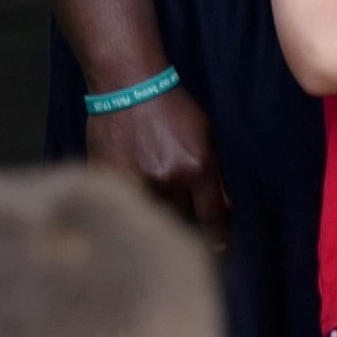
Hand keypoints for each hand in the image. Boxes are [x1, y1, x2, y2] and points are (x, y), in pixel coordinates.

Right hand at [86, 84, 228, 252]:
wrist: (129, 86)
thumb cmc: (171, 107)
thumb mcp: (206, 135)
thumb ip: (215, 172)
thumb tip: (226, 205)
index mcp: (198, 166)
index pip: (212, 215)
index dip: (217, 237)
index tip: (219, 250)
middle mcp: (170, 177)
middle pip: (180, 218)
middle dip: (182, 219)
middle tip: (182, 217)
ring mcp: (138, 180)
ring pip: (151, 213)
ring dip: (155, 209)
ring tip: (153, 193)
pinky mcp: (110, 179)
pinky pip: (124, 203)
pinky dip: (129, 201)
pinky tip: (130, 191)